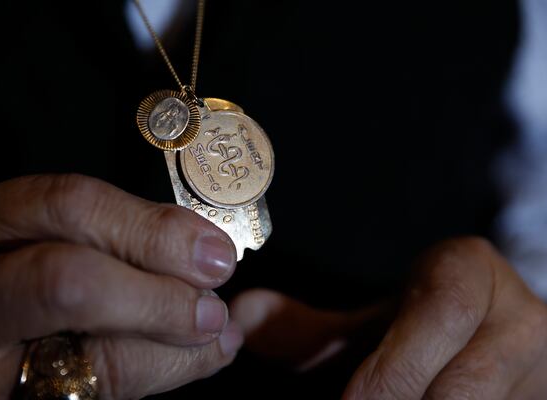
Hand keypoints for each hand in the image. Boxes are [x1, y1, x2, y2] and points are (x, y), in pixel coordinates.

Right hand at [0, 174, 242, 398]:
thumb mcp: (18, 230)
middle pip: (71, 286)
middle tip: (213, 307)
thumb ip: (101, 230)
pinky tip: (188, 362)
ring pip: (92, 365)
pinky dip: (158, 378)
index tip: (210, 248)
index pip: (69, 208)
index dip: (152, 229)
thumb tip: (201, 249)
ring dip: (174, 354)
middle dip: (160, 299)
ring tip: (217, 336)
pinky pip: (97, 398)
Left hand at [232, 237, 546, 398]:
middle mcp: (522, 315)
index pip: (441, 311)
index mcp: (470, 271)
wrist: (495, 338)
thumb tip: (238, 317)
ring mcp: (544, 365)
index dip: (394, 368)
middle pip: (464, 380)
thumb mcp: (371, 323)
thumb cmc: (421, 330)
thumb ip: (307, 328)